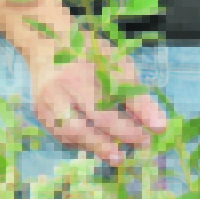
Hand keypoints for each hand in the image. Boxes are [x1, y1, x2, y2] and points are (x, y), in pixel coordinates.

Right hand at [25, 34, 168, 167]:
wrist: (49, 43)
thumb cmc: (91, 55)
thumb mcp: (118, 66)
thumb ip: (138, 97)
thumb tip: (159, 126)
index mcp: (83, 68)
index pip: (112, 100)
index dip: (132, 119)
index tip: (152, 133)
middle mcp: (61, 85)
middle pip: (89, 119)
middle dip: (115, 137)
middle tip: (136, 147)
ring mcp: (46, 99)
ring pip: (71, 132)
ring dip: (96, 146)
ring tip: (117, 155)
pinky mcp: (39, 112)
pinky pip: (61, 135)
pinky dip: (81, 143)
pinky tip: (96, 145)